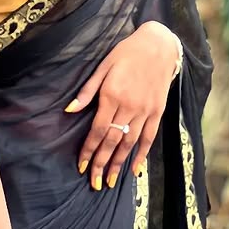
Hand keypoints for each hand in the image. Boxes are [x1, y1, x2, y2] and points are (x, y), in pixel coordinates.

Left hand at [65, 21, 179, 190]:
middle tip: (94, 183)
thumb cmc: (127, 53)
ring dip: (119, 164)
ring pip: (129, 144)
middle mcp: (129, 107)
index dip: (89, 150)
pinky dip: (141, 155)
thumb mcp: (103, 66)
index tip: (81, 166)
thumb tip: (69, 110)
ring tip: (110, 182)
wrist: (159, 45)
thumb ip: (87, 91)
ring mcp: (145, 111)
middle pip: (112, 142)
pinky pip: (149, 138)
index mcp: (112, 96)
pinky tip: (134, 170)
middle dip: (101, 164)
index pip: (98, 131)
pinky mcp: (157, 112)